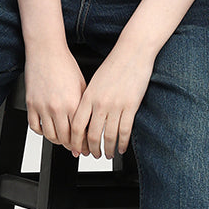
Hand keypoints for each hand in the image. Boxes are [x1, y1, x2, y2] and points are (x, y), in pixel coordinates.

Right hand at [23, 46, 86, 148]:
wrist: (46, 51)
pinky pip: (35, 127)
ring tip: (63, 139)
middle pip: (65, 138)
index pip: (80, 133)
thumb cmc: (65, 65)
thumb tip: (88, 124)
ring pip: (50, 136)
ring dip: (57, 141)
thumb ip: (84, 107)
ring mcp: (42, 107)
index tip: (86, 147)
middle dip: (72, 146)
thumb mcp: (83, 86)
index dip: (84, 144)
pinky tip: (48, 129)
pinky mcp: (31, 104)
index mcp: (73, 104)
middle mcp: (57, 108)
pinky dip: (42, 132)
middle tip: (75, 147)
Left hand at [67, 40, 155, 158]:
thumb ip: (88, 100)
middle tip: (92, 155)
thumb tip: (84, 118)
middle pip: (92, 134)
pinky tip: (121, 148)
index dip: (75, 141)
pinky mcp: (131, 106)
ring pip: (108, 136)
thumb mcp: (95, 82)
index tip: (77, 149)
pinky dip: (122, 143)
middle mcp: (100, 103)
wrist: (132, 52)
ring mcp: (116, 106)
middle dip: (91, 149)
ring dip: (107, 149)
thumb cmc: (114, 65)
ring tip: (107, 155)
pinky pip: (125, 130)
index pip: (77, 126)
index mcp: (88, 97)